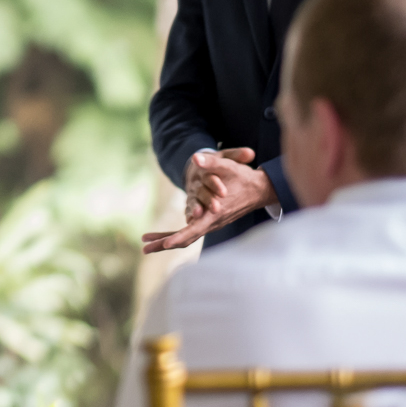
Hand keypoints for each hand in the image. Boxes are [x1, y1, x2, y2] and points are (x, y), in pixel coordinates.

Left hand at [142, 148, 274, 252]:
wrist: (260, 189)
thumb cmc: (244, 177)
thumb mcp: (229, 166)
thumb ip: (212, 162)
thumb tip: (195, 157)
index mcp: (216, 214)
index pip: (195, 229)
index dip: (180, 237)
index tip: (166, 244)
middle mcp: (212, 223)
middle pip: (186, 238)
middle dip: (165, 243)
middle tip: (144, 248)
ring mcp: (211, 224)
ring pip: (186, 237)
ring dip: (166, 241)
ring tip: (145, 245)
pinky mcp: (209, 222)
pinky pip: (189, 232)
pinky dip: (175, 235)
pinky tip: (160, 237)